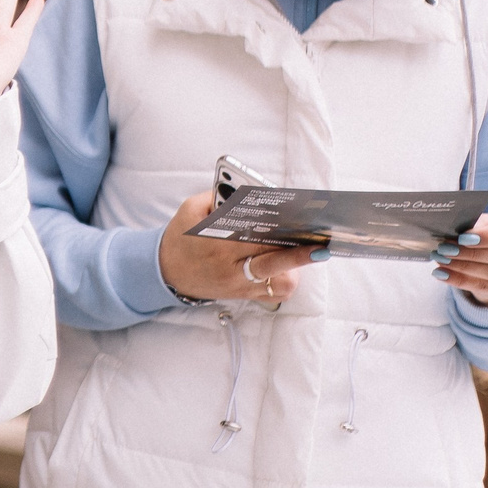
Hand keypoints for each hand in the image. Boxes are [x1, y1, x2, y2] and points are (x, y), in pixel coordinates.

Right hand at [157, 190, 318, 303]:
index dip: (280, 228)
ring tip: (308, 252)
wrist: (166, 272)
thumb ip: (217, 196)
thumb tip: (251, 192)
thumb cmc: (181, 237)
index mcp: (215, 243)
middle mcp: (228, 267)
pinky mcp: (242, 295)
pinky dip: (286, 280)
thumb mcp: (191, 209)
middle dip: (298, 250)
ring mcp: (237, 285)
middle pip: (272, 259)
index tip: (301, 222)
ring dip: (294, 267)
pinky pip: (274, 294)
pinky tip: (291, 268)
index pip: (254, 235)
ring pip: (277, 281)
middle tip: (320, 242)